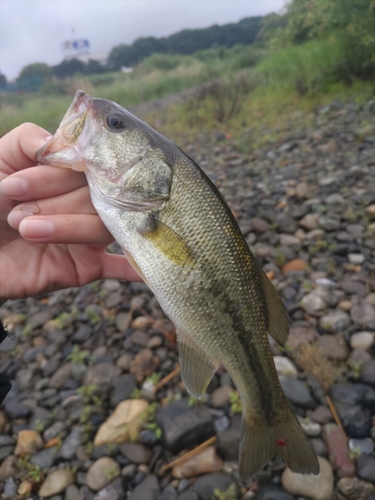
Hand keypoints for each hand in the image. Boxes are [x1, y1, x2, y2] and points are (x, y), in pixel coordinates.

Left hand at [0, 123, 139, 303]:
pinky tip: (146, 269)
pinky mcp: (86, 266)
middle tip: (14, 213)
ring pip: (103, 226)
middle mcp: (83, 201)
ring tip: (26, 230)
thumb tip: (62, 140)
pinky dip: (133, 268)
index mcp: (67, 175)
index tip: (15, 185)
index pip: (85, 166)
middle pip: (97, 196)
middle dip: (53, 201)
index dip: (55, 175)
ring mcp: (87, 234)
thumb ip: (30, 139)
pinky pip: (119, 267)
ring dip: (66, 227)